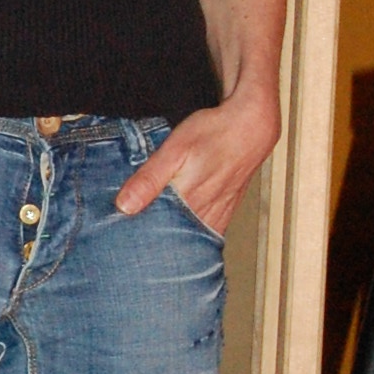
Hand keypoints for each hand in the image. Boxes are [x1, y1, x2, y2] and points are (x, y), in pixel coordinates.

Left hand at [115, 90, 279, 234]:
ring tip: (152, 243)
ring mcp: (219, 214)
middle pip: (174, 241)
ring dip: (173, 241)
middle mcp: (205, 215)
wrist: (252, 125)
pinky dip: (192, 235)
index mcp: (188, 203)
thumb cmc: (214, 133)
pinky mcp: (227, 209)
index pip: (157, 235)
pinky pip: (207, 231)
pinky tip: (181, 231)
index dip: (138, 242)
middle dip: (153, 246)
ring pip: (191, 238)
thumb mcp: (175, 150)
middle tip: (132, 248)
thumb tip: (124, 206)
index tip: (120, 244)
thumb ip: (150, 178)